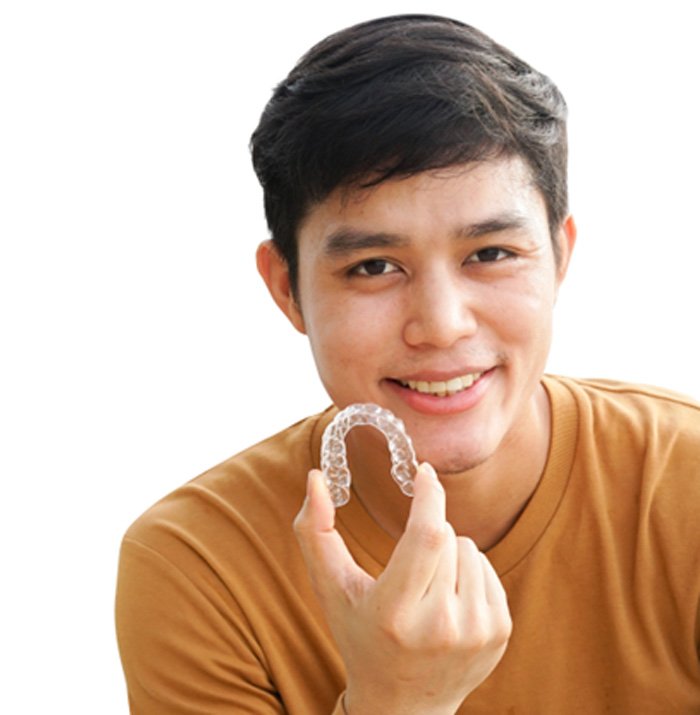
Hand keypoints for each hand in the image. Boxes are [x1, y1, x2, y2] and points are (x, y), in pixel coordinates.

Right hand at [294, 463, 511, 714]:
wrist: (403, 705)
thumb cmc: (359, 635)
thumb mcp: (330, 588)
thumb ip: (314, 531)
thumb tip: (316, 477)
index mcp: (395, 612)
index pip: (426, 535)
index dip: (429, 496)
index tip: (424, 471)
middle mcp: (440, 626)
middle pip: (446, 536)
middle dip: (428, 528)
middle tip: (409, 561)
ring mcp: (475, 632)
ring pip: (469, 548)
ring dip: (448, 551)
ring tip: (427, 587)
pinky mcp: (499, 633)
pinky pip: (487, 567)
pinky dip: (466, 571)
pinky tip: (448, 600)